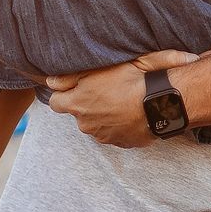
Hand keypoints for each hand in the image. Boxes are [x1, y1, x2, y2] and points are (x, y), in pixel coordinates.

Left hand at [43, 54, 189, 143]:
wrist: (160, 101)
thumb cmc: (131, 80)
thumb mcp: (99, 69)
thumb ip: (69, 77)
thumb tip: (50, 81)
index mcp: (77, 104)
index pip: (55, 102)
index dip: (64, 94)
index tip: (76, 88)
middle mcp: (86, 124)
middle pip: (78, 114)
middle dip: (87, 105)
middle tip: (105, 92)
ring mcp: (103, 136)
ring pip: (96, 125)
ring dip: (103, 116)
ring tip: (121, 102)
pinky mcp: (121, 143)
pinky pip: (114, 134)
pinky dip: (119, 125)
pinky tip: (131, 114)